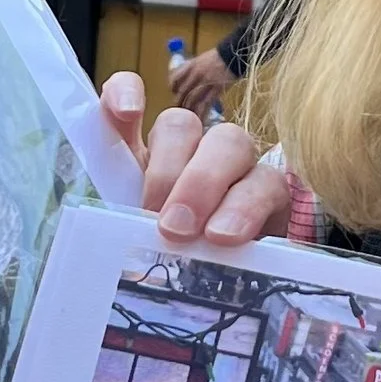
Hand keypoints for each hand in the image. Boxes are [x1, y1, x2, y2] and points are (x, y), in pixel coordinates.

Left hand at [101, 71, 289, 248]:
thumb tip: (108, 235)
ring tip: (208, 236)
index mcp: (144, 157)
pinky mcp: (272, 191)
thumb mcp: (136, 243)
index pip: (128, 96)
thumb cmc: (174, 262)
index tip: (128, 112)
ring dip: (211, 186)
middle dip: (171, 172)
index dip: (124, 91)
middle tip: (169, 226)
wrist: (230, 290)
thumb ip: (120, 226)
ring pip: (230, 142)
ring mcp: (235, 163)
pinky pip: (269, 182)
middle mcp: (189, 148)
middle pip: (181, 125)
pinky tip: (233, 238)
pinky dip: (248, 209)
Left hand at [168, 46, 232, 118]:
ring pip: (192, 100)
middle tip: (181, 111)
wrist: (233, 55)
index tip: (174, 93)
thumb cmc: (219, 57)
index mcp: (190, 65)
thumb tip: (189, 81)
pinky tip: (201, 121)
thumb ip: (194, 69)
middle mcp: (195, 73)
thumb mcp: (202, 59)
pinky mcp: (216, 89)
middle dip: (180, 103)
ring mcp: (205, 82)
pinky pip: (205, 104)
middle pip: (183, 92)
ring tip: (190, 120)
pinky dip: (202, 113)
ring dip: (190, 111)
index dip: (173, 88)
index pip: (175, 78)